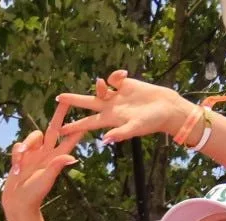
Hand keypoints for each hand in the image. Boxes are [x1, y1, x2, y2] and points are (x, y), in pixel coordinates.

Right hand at [2, 101, 84, 220]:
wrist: (18, 201)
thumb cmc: (34, 193)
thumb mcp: (46, 179)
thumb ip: (56, 166)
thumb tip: (72, 157)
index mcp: (56, 157)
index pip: (69, 140)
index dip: (77, 129)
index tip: (86, 118)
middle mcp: (46, 152)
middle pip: (54, 128)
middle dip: (59, 114)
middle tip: (65, 99)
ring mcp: (34, 153)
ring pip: (33, 136)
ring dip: (25, 146)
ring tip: (19, 163)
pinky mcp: (21, 156)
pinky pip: (19, 146)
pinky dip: (16, 154)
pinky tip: (16, 167)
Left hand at [57, 70, 191, 145]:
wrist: (167, 108)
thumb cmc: (152, 122)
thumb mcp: (135, 128)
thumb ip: (120, 133)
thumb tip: (105, 139)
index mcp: (110, 119)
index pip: (87, 123)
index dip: (74, 126)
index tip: (60, 129)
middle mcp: (110, 107)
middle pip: (87, 103)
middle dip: (73, 100)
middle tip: (59, 98)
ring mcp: (117, 95)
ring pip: (99, 88)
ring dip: (98, 85)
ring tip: (102, 83)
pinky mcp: (126, 84)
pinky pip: (114, 78)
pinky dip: (116, 75)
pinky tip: (123, 75)